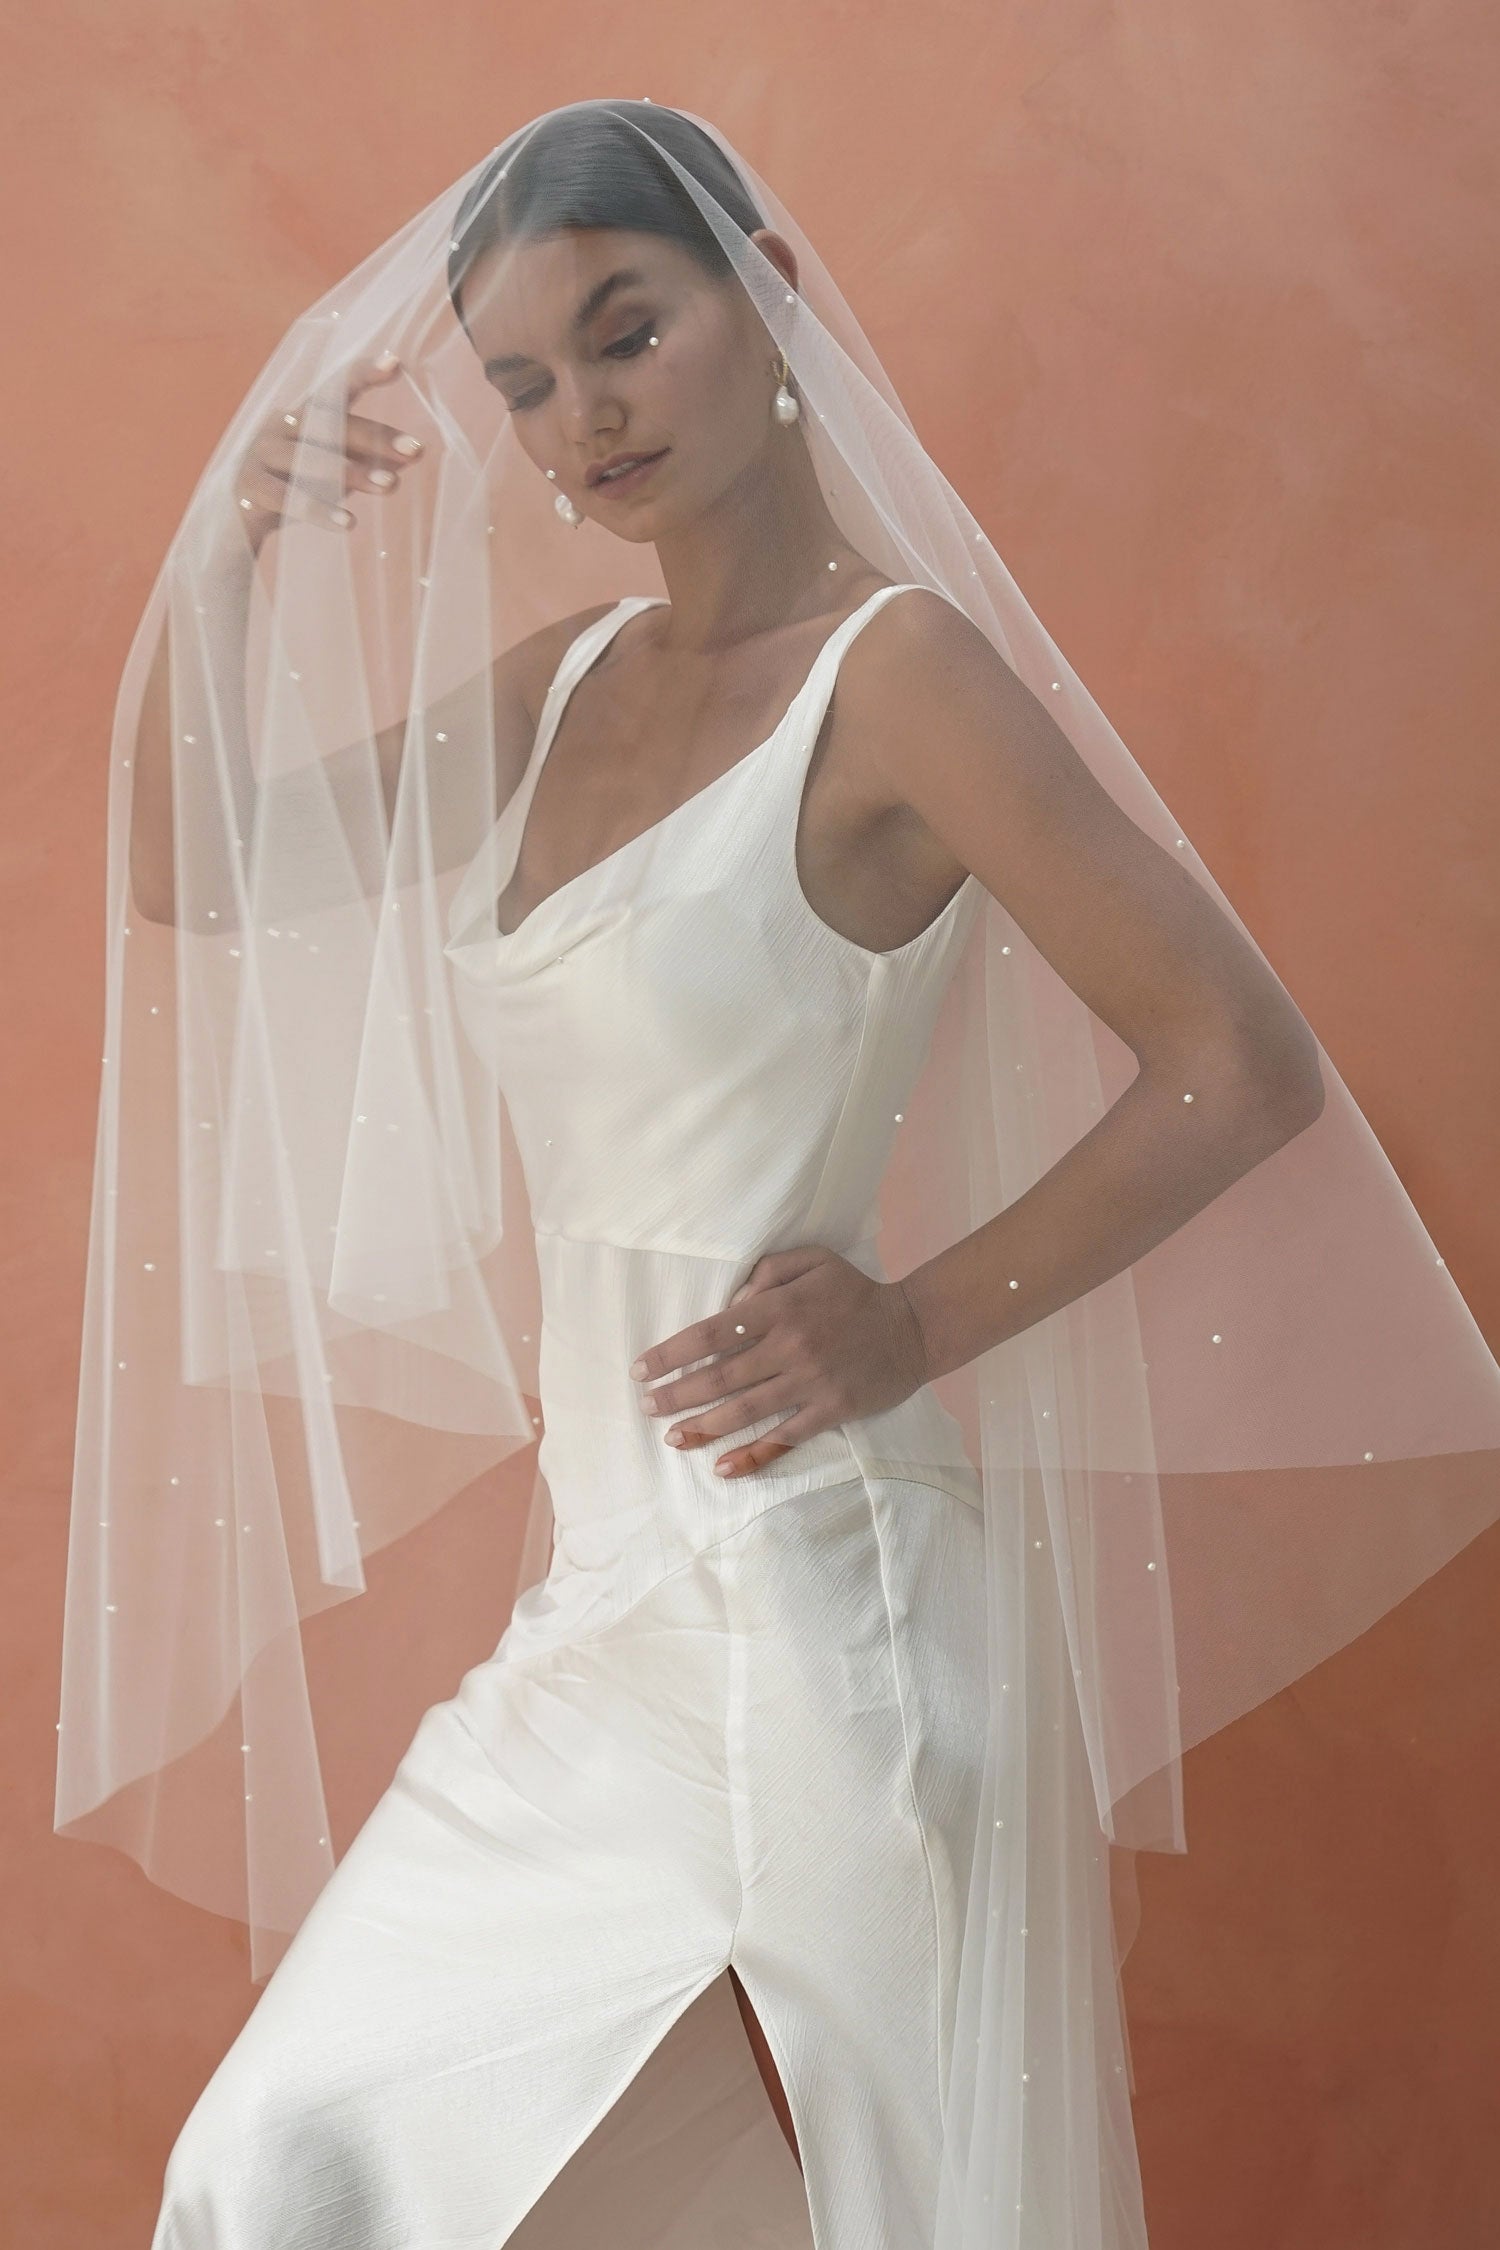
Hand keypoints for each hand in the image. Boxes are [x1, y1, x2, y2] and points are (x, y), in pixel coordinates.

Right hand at [231, 351, 423, 548]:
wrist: (235, 521)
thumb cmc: (292, 487)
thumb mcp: (332, 472)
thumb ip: (364, 460)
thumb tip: (410, 454)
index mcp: (302, 415)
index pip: (335, 388)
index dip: (363, 373)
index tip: (396, 364)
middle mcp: (279, 424)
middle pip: (330, 423)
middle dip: (375, 437)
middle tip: (416, 450)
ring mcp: (261, 453)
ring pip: (311, 458)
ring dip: (354, 471)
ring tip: (391, 486)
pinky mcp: (250, 486)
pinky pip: (289, 497)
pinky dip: (320, 509)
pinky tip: (348, 523)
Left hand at [629, 1245, 930, 1479]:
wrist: (913, 1327)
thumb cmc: (855, 1291)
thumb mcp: (813, 1261)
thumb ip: (766, 1272)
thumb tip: (728, 1304)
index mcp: (780, 1308)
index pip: (711, 1333)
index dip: (672, 1353)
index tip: (643, 1368)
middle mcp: (790, 1347)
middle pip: (719, 1377)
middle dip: (676, 1394)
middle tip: (646, 1406)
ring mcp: (811, 1382)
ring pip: (744, 1411)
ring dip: (702, 1426)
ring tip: (671, 1437)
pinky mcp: (831, 1410)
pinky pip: (784, 1439)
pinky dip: (752, 1455)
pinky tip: (723, 1467)